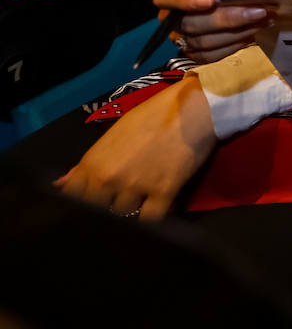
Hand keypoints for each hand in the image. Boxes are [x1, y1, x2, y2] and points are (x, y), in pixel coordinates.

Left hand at [54, 74, 216, 220]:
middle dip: (106, 205)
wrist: (192, 109)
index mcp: (94, 161)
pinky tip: (156, 204)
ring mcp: (136, 186)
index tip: (92, 198)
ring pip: (123, 214)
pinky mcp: (163, 192)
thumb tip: (62, 183)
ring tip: (143, 192)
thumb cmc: (152, 115)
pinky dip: (151, 215)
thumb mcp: (115, 134)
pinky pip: (150, 219)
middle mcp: (110, 177)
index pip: (72, 196)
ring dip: (131, 206)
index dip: (81, 199)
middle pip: (96, 209)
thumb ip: (88, 162)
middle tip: (120, 194)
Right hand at [154, 0, 267, 64]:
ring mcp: (179, 38)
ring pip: (204, 42)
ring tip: (264, 20)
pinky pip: (211, 55)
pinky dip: (235, 45)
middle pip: (192, 23)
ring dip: (239, 32)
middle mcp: (168, 18)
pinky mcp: (193, 53)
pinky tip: (253, 33)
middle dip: (229, 18)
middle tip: (259, 11)